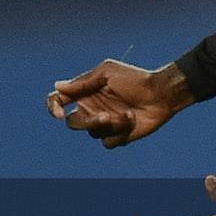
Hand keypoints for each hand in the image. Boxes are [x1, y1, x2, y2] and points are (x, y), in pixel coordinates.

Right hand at [47, 59, 194, 147]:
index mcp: (86, 93)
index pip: (59, 101)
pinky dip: (120, 133)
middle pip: (74, 124)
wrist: (162, 92)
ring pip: (92, 133)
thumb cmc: (136, 79)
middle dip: (88, 122)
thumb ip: (84, 82)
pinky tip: (133, 120)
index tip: (60, 113)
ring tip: (128, 114)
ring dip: (111, 125)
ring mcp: (106, 123)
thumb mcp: (108, 73)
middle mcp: (93, 109)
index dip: (54, 108)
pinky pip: (108, 143)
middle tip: (106, 116)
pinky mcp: (119, 135)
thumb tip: (57, 87)